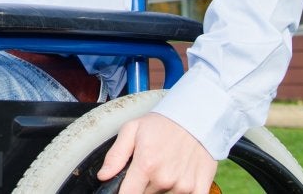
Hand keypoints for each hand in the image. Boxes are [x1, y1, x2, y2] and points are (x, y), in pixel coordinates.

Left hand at [97, 112, 216, 193]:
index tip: (127, 186)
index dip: (125, 192)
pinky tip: (180, 177)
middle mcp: (164, 178)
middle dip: (144, 184)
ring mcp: (183, 185)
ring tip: (167, 167)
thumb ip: (115, 155)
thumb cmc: (163, 123)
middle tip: (151, 167)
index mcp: (146, 165)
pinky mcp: (198, 188)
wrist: (197, 117)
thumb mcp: (132, 130)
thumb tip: (103, 175)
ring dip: (163, 187)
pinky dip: (180, 191)